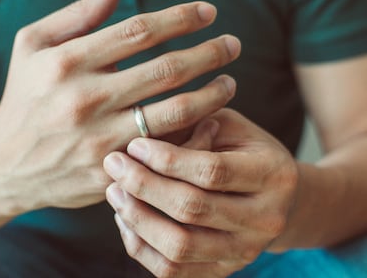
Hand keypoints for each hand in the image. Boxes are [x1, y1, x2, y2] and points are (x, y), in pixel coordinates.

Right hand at [0, 0, 239, 218]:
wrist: (6, 164)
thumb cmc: (24, 97)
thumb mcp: (32, 46)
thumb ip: (78, 14)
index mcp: (67, 61)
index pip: (140, 31)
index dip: (181, 18)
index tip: (209, 13)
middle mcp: (85, 99)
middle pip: (166, 70)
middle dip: (209, 53)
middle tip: (233, 45)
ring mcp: (99, 139)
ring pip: (174, 112)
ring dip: (211, 94)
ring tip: (230, 82)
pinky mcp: (110, 170)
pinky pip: (164, 150)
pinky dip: (192, 132)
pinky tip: (211, 119)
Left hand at [104, 109, 298, 276]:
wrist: (275, 195)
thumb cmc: (244, 151)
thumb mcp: (228, 126)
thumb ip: (192, 128)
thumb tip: (144, 140)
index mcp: (272, 174)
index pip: (211, 171)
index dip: (167, 159)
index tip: (134, 146)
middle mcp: (265, 218)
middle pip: (192, 209)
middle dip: (144, 186)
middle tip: (113, 164)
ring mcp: (245, 251)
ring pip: (180, 246)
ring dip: (138, 219)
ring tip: (114, 192)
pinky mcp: (224, 270)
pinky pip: (174, 270)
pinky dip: (142, 248)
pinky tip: (126, 221)